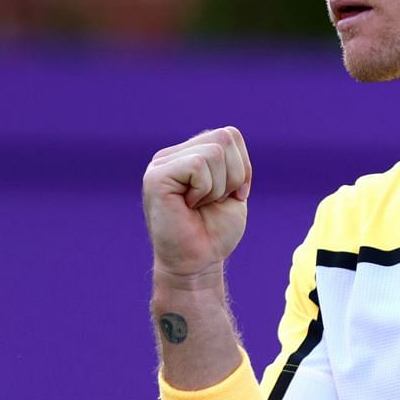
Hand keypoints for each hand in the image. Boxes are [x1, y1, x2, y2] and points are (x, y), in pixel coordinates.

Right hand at [143, 127, 253, 282]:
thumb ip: (232, 161)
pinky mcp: (156, 177)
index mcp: (189, 154)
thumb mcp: (232, 190)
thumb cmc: (214, 232)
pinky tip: (189, 206)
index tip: (233, 194)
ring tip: (200, 205)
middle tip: (214, 202)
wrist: (197, 263)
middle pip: (225, 138)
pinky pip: (198, 165)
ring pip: (214, 152)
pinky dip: (205, 190)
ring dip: (219, 186)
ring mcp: (161, 164)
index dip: (243, 167)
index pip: (230, 135)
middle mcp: (172, 155)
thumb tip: (229, 135)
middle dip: (234, 176)